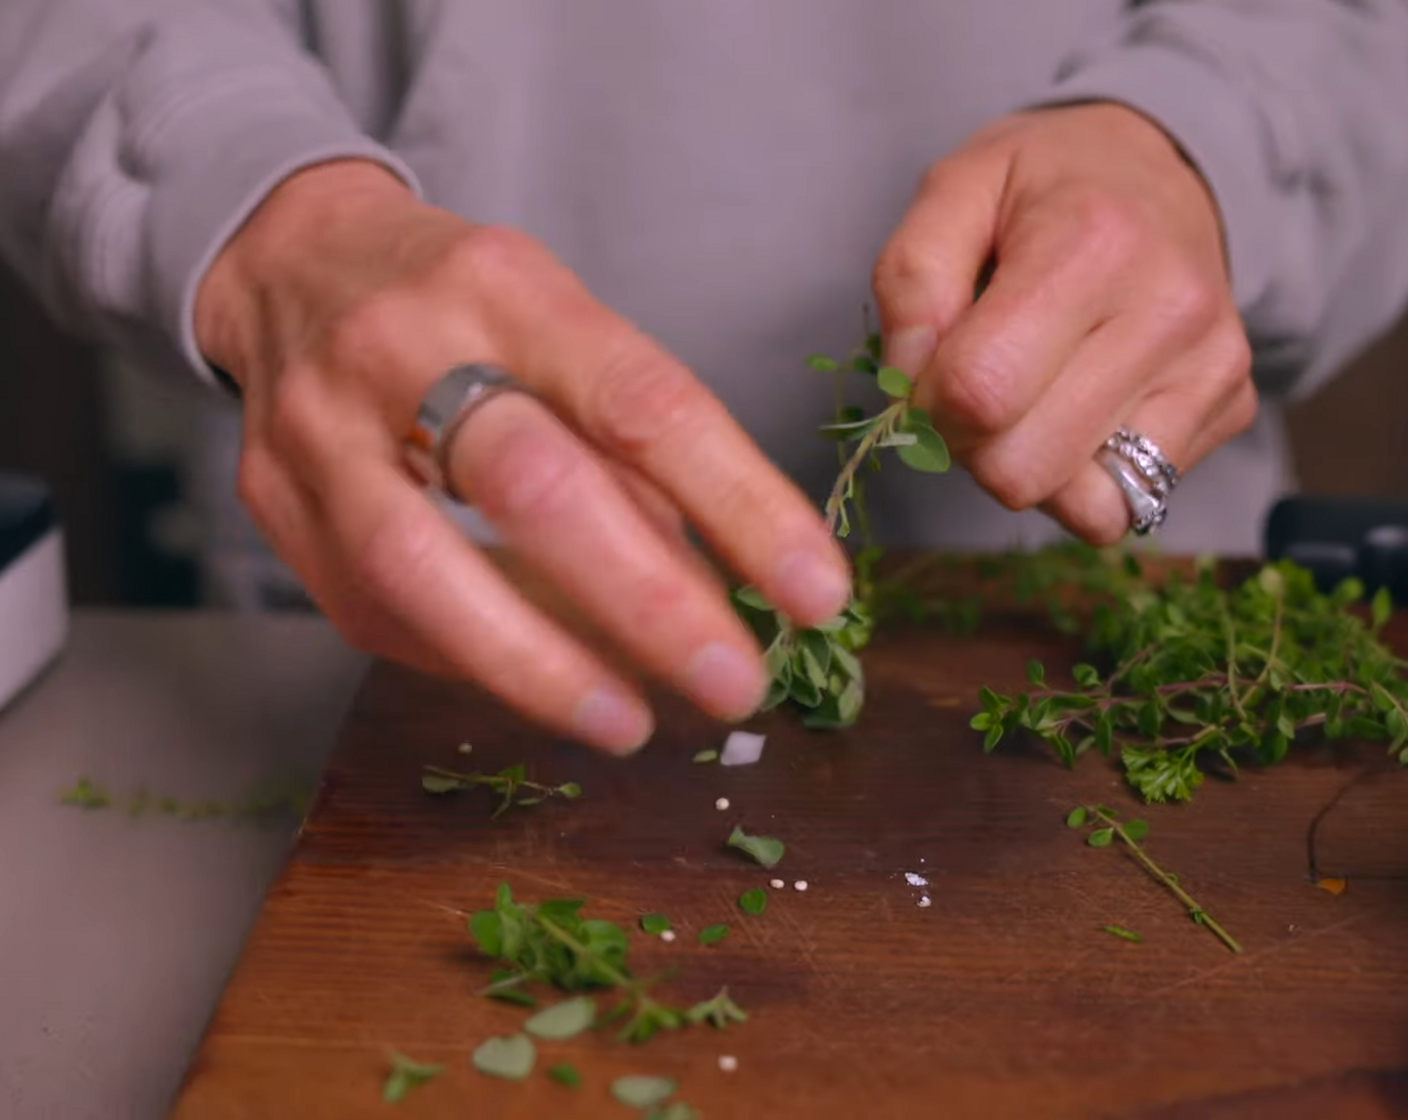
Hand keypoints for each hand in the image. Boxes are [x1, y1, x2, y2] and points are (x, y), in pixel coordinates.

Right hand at [194, 160, 850, 753]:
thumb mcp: (565, 329)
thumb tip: (723, 592)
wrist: (297, 264)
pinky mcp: (272, 501)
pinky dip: (468, 661)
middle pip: (534, 487)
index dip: (742, 507)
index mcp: (511, 287)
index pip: (644, 403)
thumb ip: (634, 452)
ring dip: (540, 669)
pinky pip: (373, 611)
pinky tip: (533, 684)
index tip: (817, 594)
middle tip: (736, 682)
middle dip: (650, 605)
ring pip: (423, 568)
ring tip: (631, 725)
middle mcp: (403, 346)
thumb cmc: (467, 307)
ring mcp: (319, 427)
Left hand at [872, 103, 1255, 543]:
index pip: (980, 393)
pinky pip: (1128, 506)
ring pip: (1082, 506)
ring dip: (1029, 466)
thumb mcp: (955, 190)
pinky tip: (1077, 412)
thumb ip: (910, 282)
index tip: (930, 373)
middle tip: (979, 387)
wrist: (1161, 171)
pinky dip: (1082, 478)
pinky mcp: (1232, 409)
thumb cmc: (1045, 185)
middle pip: (1023, 470)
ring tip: (1031, 396)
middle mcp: (1170, 311)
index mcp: (1093, 242)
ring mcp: (1213, 368)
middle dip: (974, 447)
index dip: (929, 404)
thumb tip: (910, 385)